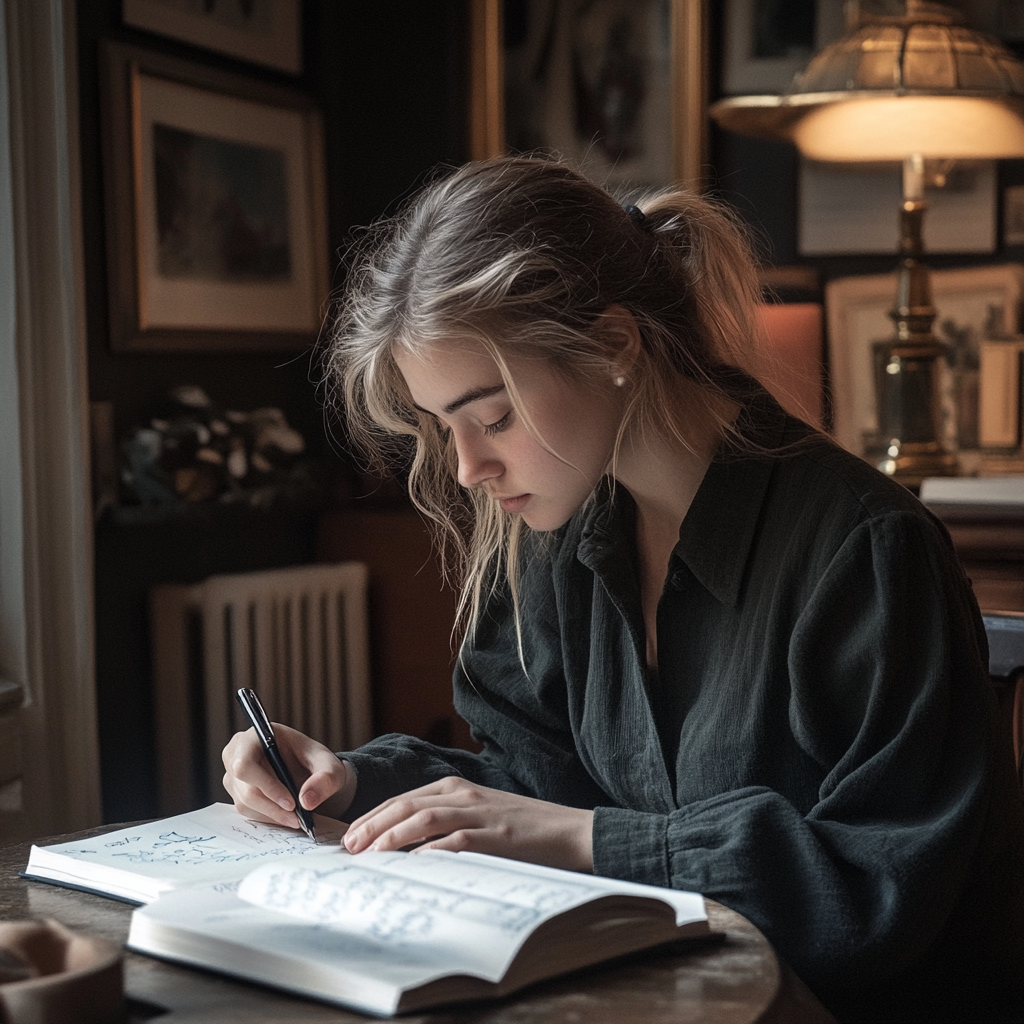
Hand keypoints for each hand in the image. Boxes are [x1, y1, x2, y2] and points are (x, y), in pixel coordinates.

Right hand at [221, 724, 354, 830]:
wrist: (310, 772)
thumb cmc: (316, 762)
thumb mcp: (330, 766)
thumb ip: (325, 779)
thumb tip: (306, 801)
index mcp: (257, 736)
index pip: (245, 763)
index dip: (266, 785)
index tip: (291, 802)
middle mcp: (237, 753)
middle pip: (245, 787)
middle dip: (273, 806)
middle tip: (297, 818)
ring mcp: (233, 774)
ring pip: (245, 803)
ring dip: (272, 815)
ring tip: (295, 819)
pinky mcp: (236, 792)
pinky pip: (247, 811)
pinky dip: (267, 817)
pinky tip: (285, 816)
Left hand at [343, 777, 593, 872]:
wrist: (568, 830)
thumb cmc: (519, 828)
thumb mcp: (477, 815)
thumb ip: (443, 823)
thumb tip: (401, 848)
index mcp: (455, 788)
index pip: (402, 799)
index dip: (372, 817)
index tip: (349, 836)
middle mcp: (463, 795)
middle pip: (406, 805)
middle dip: (373, 825)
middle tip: (349, 847)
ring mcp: (480, 814)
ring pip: (426, 818)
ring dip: (394, 836)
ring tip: (371, 854)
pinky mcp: (497, 837)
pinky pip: (458, 841)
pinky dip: (434, 851)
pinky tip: (416, 864)